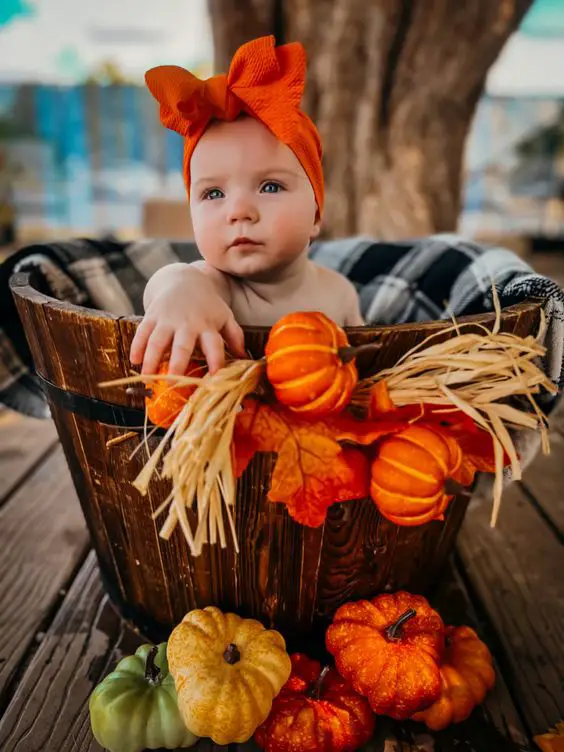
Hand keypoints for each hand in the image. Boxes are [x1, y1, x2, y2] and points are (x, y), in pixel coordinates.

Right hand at [130, 273, 245, 374]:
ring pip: (157, 340)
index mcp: (207, 326)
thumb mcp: (224, 316)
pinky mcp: (152, 315)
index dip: (216, 360)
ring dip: (152, 359)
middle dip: (178, 362)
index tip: (214, 377)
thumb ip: (234, 336)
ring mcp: (167, 319)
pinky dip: (137, 346)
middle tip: (173, 381)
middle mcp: (187, 323)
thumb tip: (244, 357)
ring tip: (147, 377)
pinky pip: (142, 332)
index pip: (214, 344)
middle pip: (182, 344)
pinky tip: (134, 361)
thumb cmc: (207, 304)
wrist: (183, 278)